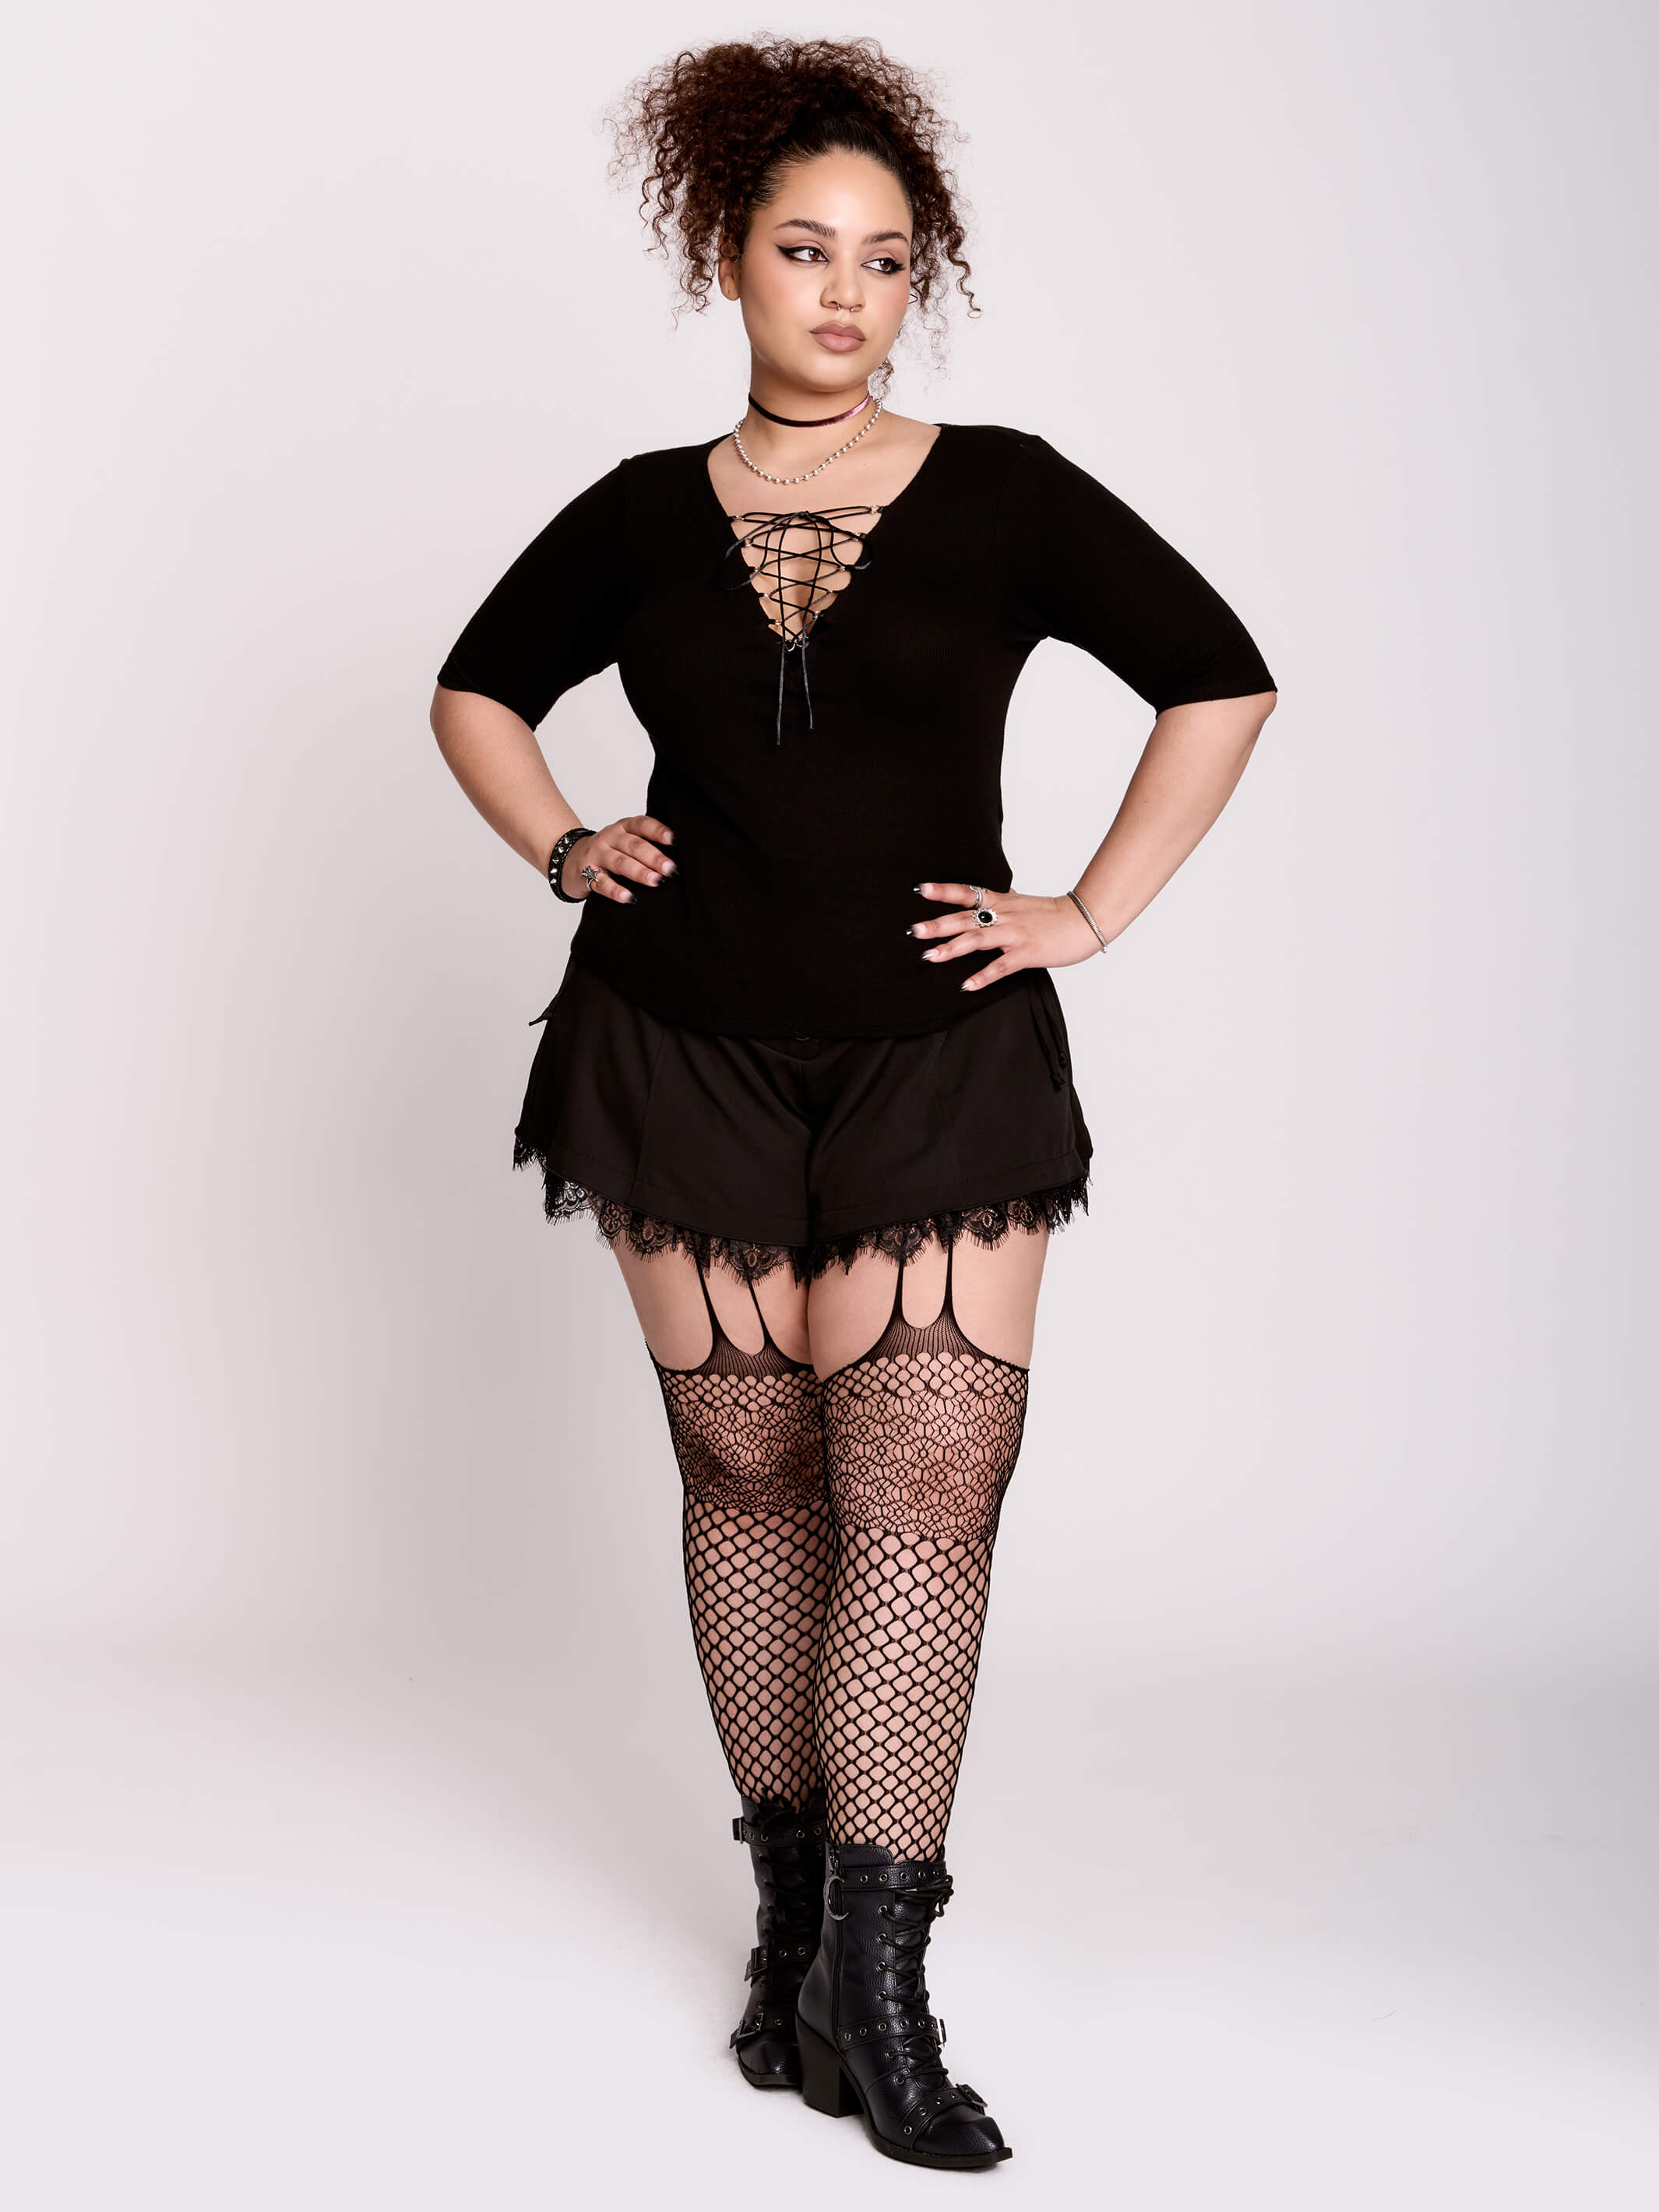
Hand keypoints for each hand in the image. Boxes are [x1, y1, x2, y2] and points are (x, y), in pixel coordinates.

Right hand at [563, 816, 675, 902]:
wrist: (569, 858)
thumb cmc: (609, 852)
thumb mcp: (624, 842)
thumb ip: (645, 845)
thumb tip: (677, 862)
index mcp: (623, 827)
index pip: (641, 824)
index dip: (657, 831)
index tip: (673, 840)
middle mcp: (609, 837)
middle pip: (633, 845)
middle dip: (654, 857)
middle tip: (670, 869)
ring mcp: (596, 855)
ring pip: (619, 862)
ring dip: (639, 872)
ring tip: (656, 881)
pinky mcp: (585, 874)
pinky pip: (601, 883)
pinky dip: (615, 891)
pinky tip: (629, 898)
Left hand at [909, 881, 1103, 989]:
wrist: (1083, 920)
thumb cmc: (1053, 914)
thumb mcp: (1022, 902)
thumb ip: (1001, 901)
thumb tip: (986, 896)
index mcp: (1001, 902)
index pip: (967, 892)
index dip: (943, 891)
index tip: (920, 889)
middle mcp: (1004, 915)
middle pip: (965, 917)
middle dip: (938, 924)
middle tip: (914, 931)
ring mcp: (1015, 935)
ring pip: (978, 939)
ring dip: (952, 949)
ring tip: (930, 957)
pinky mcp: (1027, 953)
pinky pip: (1001, 967)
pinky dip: (983, 976)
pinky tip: (966, 985)